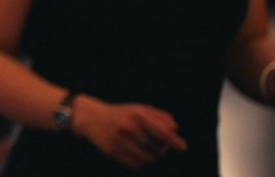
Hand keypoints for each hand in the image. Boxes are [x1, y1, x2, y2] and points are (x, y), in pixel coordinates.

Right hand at [72, 95, 186, 168]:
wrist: (91, 119)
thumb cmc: (120, 114)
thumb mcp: (138, 109)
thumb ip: (159, 116)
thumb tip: (175, 128)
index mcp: (136, 115)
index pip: (162, 131)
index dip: (174, 141)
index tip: (182, 147)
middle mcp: (128, 127)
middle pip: (157, 148)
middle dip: (161, 149)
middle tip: (159, 146)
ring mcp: (120, 140)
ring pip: (148, 159)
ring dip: (151, 157)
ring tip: (147, 150)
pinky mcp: (113, 152)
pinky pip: (135, 164)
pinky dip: (140, 162)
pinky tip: (136, 154)